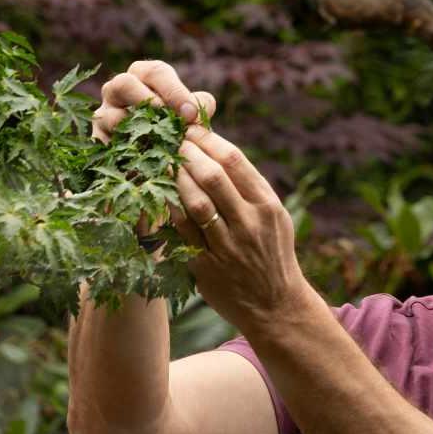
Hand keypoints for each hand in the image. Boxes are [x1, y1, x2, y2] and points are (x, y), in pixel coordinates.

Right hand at [94, 58, 217, 142]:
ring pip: (111, 117)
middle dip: (147, 101)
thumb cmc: (177, 122)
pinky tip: (144, 164)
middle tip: (169, 123)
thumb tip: (196, 110)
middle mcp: (116, 90)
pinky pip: (105, 145)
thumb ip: (199, 104)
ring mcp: (102, 115)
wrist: (156, 150)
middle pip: (123, 84)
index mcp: (142, 76)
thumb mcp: (190, 110)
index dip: (174, 91)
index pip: (155, 72)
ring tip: (159, 146)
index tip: (191, 113)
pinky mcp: (96, 141)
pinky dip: (125, 154)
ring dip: (137, 131)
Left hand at [175, 126, 319, 334]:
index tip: (190, 128)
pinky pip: (183, 233)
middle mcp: (250, 222)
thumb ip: (250, 188)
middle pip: (213, 176)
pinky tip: (157, 198)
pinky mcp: (208, 267)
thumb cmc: (272, 253)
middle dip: (187, 153)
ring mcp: (228, 246)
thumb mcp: (274, 216)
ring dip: (175, 179)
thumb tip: (217, 150)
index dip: (208, 140)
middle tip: (169, 140)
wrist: (275, 305)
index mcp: (268, 205)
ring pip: (196, 203)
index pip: (235, 160)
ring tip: (161, 163)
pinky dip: (169, 212)